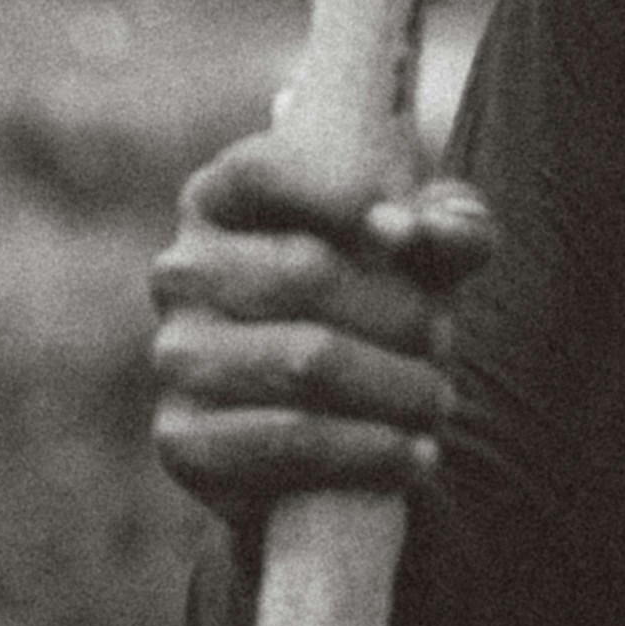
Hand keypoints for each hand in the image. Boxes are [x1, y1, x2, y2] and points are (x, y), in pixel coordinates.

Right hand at [147, 131, 498, 520]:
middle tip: (443, 340)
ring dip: (397, 388)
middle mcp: (183, 272)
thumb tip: (410, 231)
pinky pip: (286, 445)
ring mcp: (176, 356)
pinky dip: (369, 453)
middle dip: (400, 312)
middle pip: (304, 272)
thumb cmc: (387, 291)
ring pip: (305, 363)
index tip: (407, 233)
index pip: (266, 171)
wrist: (347, 405)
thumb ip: (448, 223)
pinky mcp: (184, 441)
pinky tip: (412, 454)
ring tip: (435, 401)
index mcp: (223, 197)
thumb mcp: (432, 246)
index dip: (343, 191)